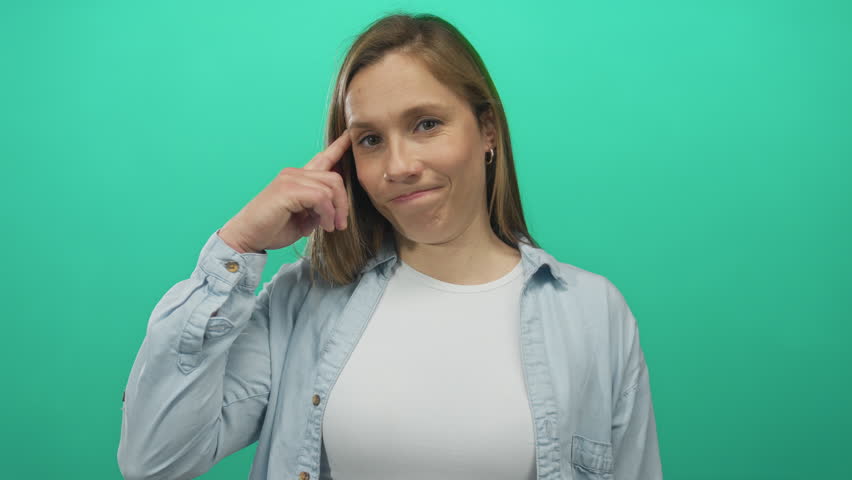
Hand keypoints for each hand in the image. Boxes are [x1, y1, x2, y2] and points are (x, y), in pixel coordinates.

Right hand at [218, 130, 351, 252]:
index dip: (339, 146)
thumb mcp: (304, 219)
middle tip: (340, 224)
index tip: (349, 136)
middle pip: (335, 177)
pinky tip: (323, 226)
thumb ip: (319, 209)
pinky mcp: (288, 189)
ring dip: (335, 211)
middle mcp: (294, 173)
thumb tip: (333, 211)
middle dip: (343, 203)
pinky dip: (327, 214)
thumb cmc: (272, 229)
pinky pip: (321, 197)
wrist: (247, 237)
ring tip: (330, 227)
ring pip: (331, 187)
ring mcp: (290, 179)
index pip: (323, 158)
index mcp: (298, 178)